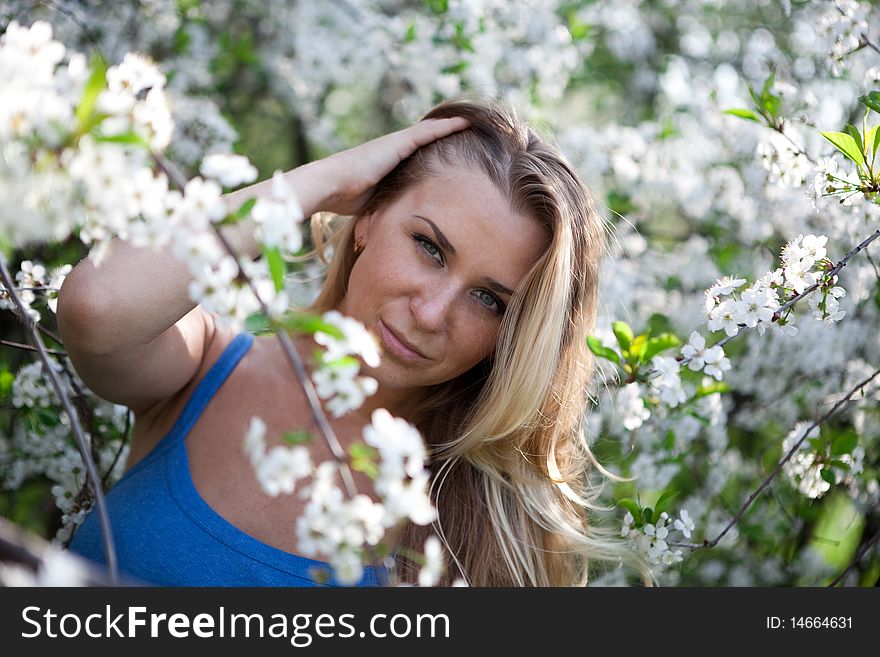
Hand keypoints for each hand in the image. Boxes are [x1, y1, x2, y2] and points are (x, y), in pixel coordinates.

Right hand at [303, 117, 469, 216]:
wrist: (329, 186)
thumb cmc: (343, 199)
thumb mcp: (373, 204)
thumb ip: (386, 205)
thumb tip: (393, 224)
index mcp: (389, 163)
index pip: (417, 154)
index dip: (434, 151)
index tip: (453, 152)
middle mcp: (393, 148)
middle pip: (426, 138)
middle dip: (446, 133)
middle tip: (469, 130)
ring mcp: (395, 143)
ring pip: (430, 131)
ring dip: (451, 127)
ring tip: (474, 122)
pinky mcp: (397, 143)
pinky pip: (429, 132)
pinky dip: (447, 127)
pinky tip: (465, 123)